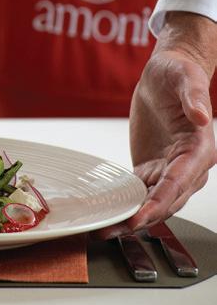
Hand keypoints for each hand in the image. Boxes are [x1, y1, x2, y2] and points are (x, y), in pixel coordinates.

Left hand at [97, 12, 216, 238]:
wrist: (164, 76)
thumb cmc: (178, 74)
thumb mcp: (184, 78)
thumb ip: (193, 97)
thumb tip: (202, 115)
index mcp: (198, 150)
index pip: (179, 182)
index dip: (159, 202)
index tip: (140, 217)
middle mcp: (186, 166)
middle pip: (165, 201)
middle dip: (140, 218)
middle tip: (112, 230)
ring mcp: (167, 170)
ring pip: (150, 202)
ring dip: (129, 218)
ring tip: (103, 229)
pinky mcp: (151, 169)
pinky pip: (138, 192)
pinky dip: (124, 204)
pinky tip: (105, 212)